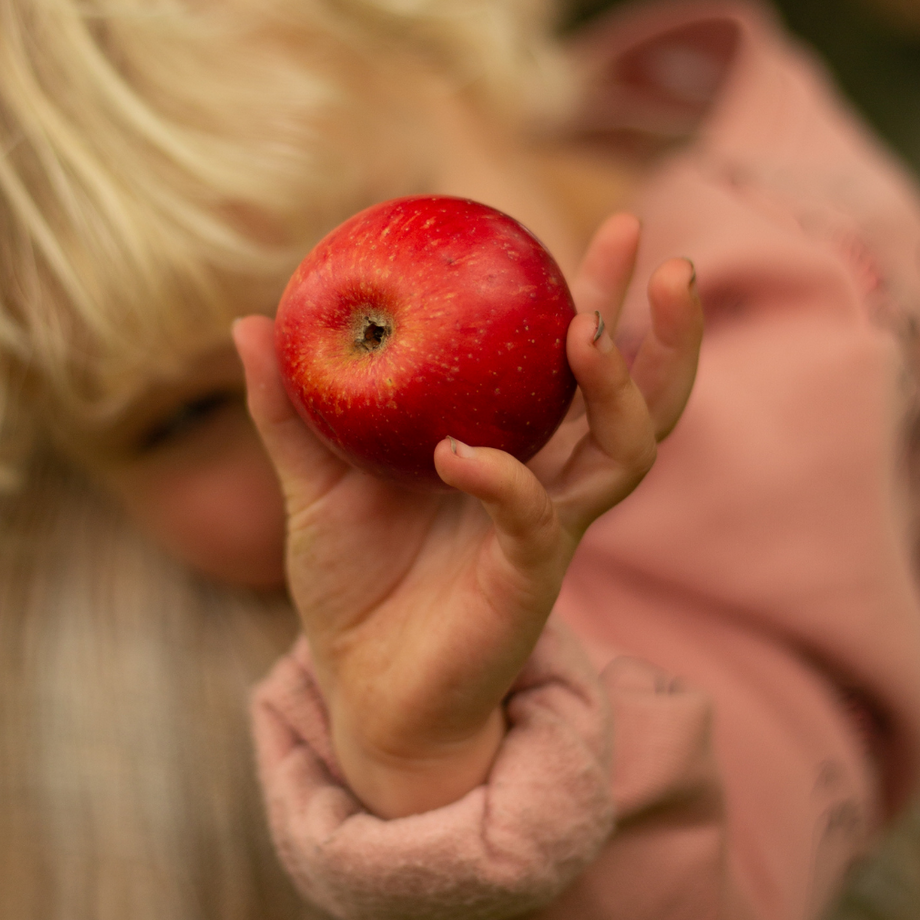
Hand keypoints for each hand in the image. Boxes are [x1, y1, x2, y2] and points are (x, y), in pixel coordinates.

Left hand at [234, 213, 700, 817]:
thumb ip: (289, 408)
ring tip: (590, 334)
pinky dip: (503, 479)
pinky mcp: (526, 581)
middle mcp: (552, 483)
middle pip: (641, 400)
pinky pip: (533, 518)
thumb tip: (249, 320)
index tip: (621, 226)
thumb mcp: (313, 482)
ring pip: (624, 454)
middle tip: (670, 264)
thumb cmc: (354, 586)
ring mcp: (549, 531)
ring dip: (619, 390)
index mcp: (518, 448)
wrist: (361, 693)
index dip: (608, 295)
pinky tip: (460, 453)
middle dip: (670, 334)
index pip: (578, 361)